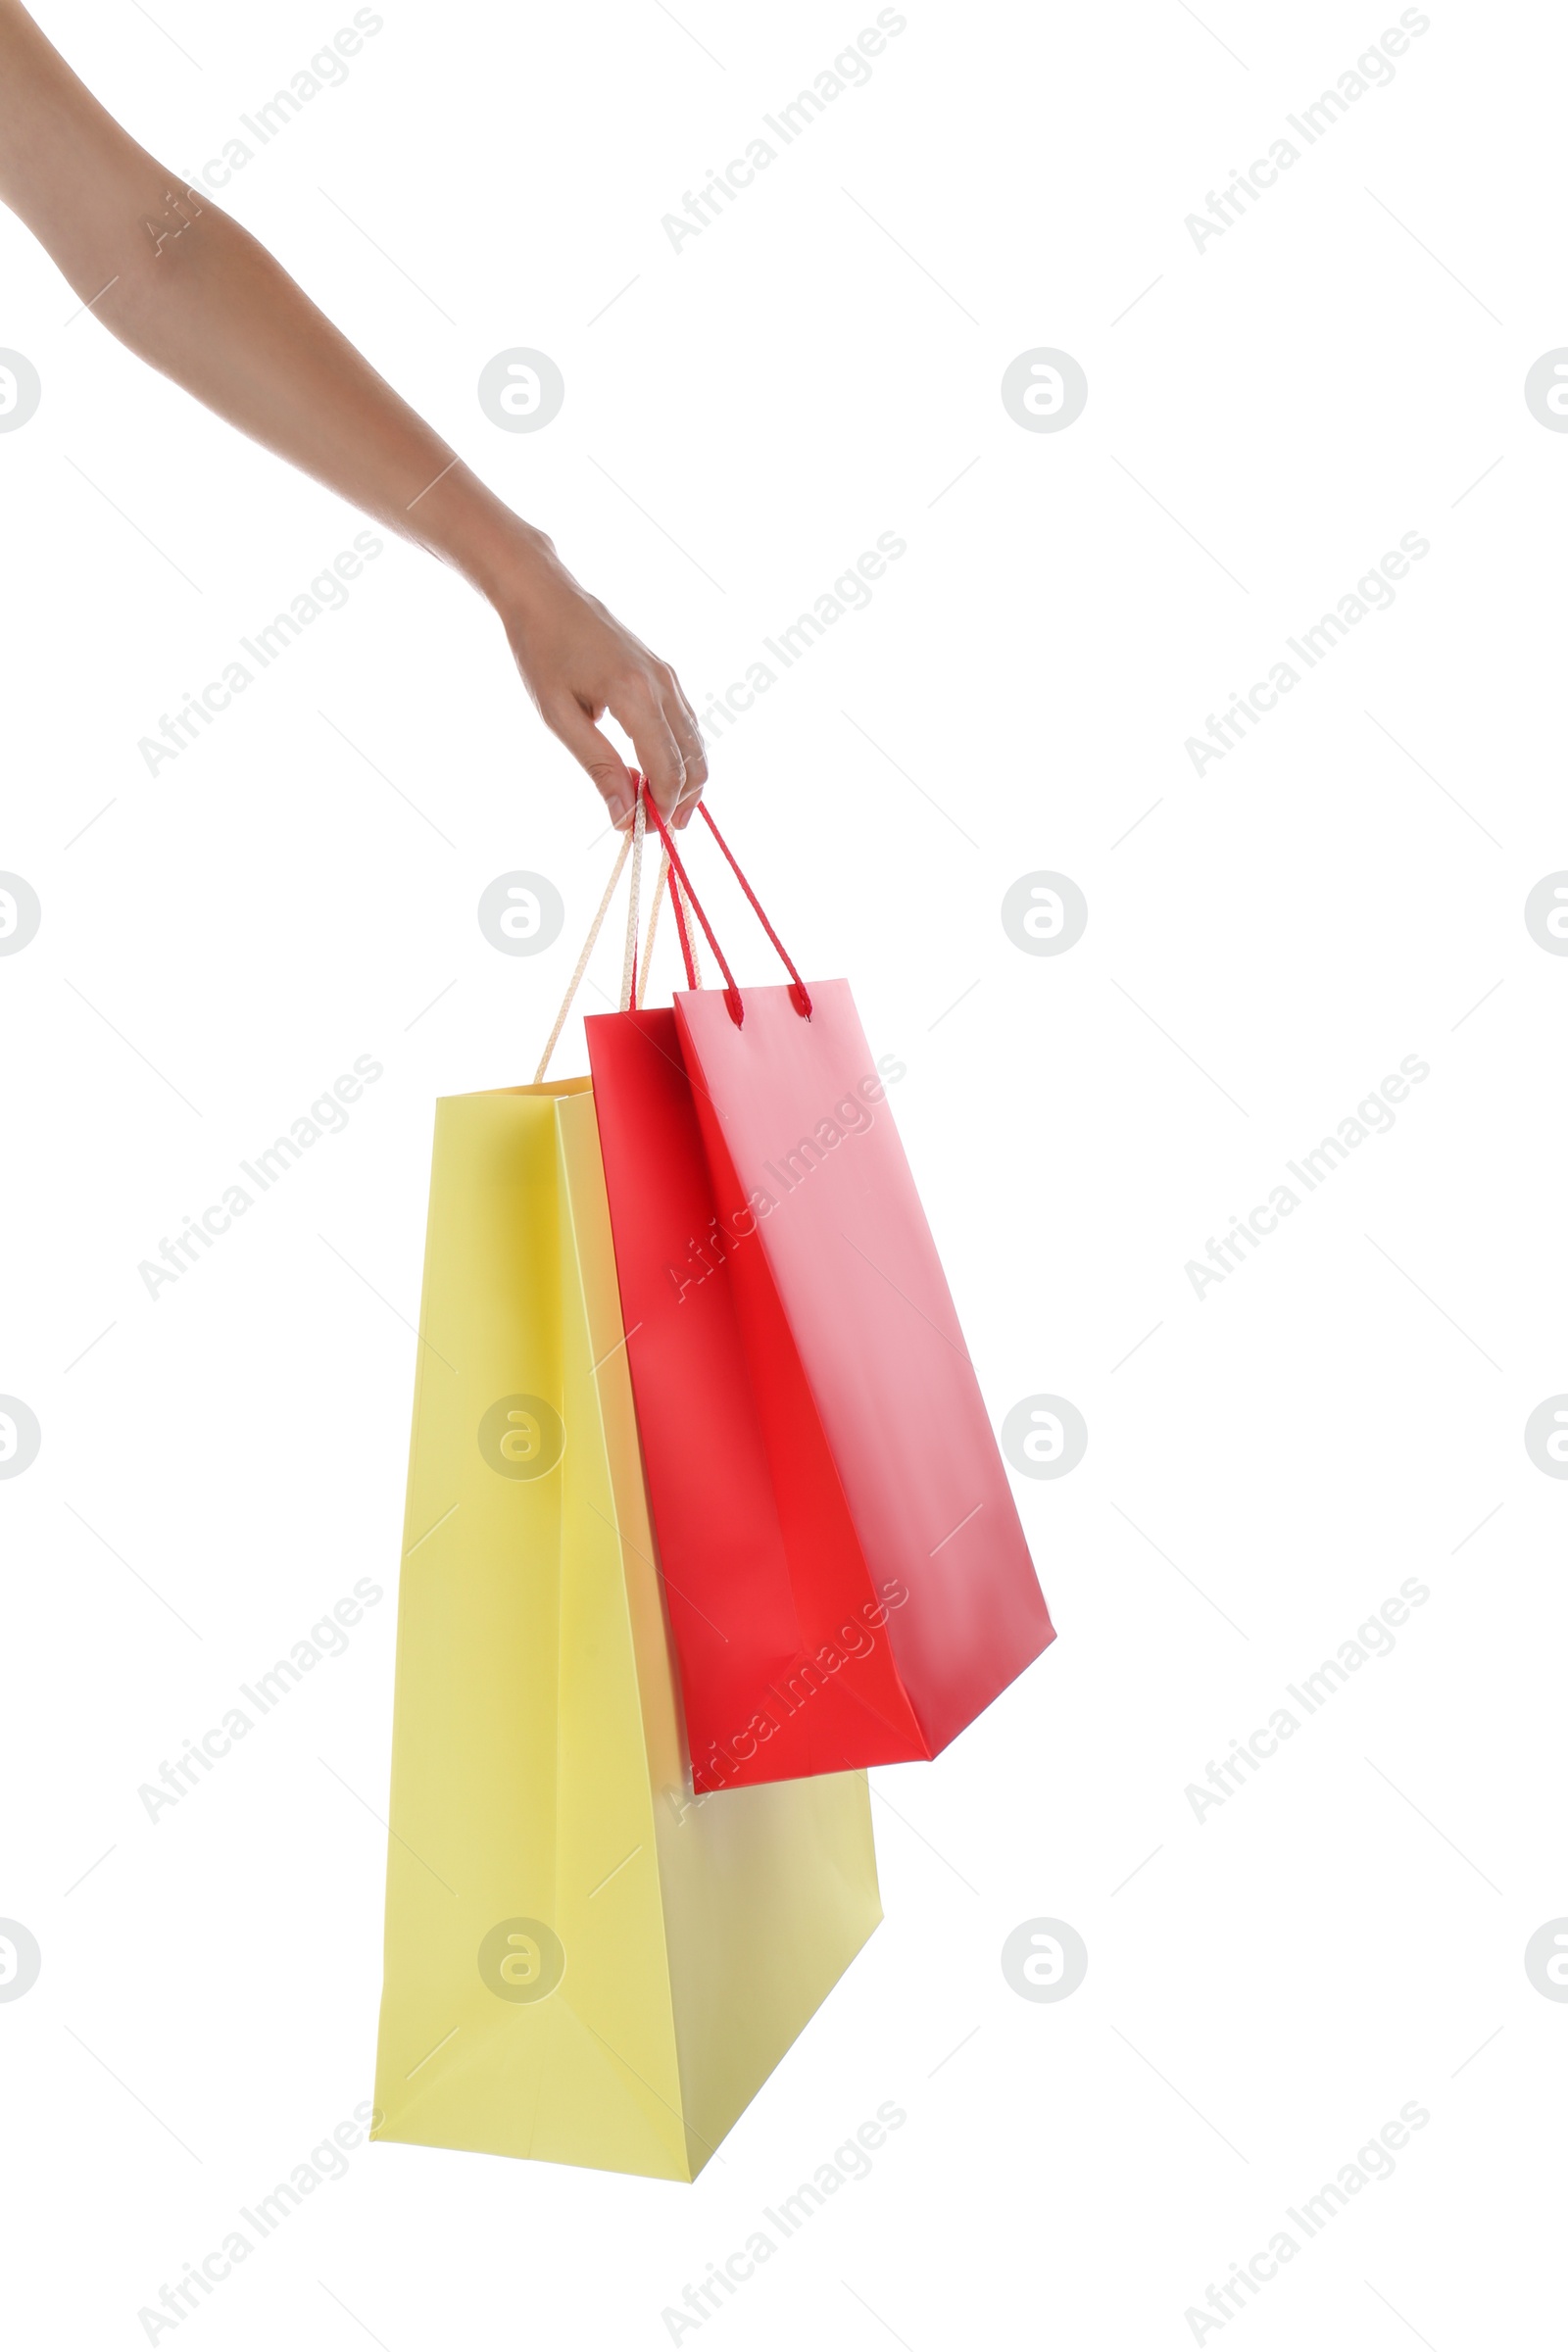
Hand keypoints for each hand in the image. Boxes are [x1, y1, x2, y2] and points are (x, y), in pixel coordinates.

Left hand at [492, 529, 707, 830]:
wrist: (545, 593)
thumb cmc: (542, 651)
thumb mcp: (560, 717)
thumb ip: (598, 765)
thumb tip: (623, 814)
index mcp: (634, 695)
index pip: (667, 767)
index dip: (661, 807)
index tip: (642, 832)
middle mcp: (662, 685)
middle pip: (692, 759)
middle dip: (681, 800)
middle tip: (657, 830)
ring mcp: (667, 677)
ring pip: (695, 743)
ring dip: (685, 780)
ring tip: (661, 810)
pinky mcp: (664, 673)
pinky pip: (684, 724)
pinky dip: (679, 755)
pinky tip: (657, 772)